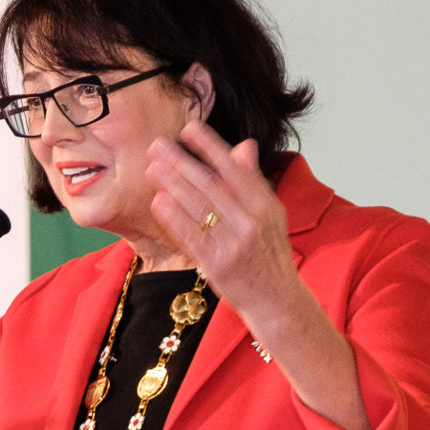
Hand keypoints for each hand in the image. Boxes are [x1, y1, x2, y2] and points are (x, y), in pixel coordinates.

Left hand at [145, 123, 297, 323]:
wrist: (276, 299)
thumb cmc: (268, 254)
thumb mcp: (270, 214)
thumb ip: (253, 181)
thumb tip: (245, 146)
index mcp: (264, 205)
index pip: (235, 170)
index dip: (211, 148)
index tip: (190, 129)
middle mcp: (251, 222)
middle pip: (211, 186)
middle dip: (182, 163)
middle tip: (158, 146)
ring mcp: (234, 244)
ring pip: (198, 209)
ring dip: (173, 186)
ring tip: (153, 169)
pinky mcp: (217, 265)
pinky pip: (191, 237)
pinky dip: (174, 218)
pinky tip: (159, 202)